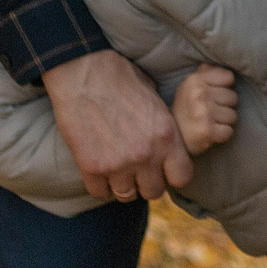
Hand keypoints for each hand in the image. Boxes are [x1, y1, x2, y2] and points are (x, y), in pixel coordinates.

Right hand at [43, 50, 192, 202]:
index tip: (163, 170)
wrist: (85, 72)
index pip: (182, 177)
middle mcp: (146, 154)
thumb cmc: (121, 79)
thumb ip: (162, 128)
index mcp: (166, 135)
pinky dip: (99, 186)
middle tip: (137, 172)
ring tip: (117, 171)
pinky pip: (100, 192)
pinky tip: (99, 172)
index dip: (172, 175)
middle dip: (146, 183)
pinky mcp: (91, 167)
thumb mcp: (155, 100)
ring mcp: (118, 164)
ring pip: (126, 195)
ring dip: (122, 185)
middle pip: (154, 192)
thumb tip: (166, 145)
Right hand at [172, 65, 239, 153]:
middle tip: (211, 112)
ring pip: (233, 115)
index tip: (214, 95)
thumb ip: (203, 74)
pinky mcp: (207, 131)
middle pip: (233, 97)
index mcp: (195, 80)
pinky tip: (211, 133)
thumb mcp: (189, 87)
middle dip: (225, 106)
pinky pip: (229, 131)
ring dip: (224, 121)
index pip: (229, 77)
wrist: (170, 136)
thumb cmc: (184, 109)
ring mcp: (204, 113)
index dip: (224, 88)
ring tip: (210, 122)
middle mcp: (199, 94)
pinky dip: (222, 135)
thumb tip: (211, 64)